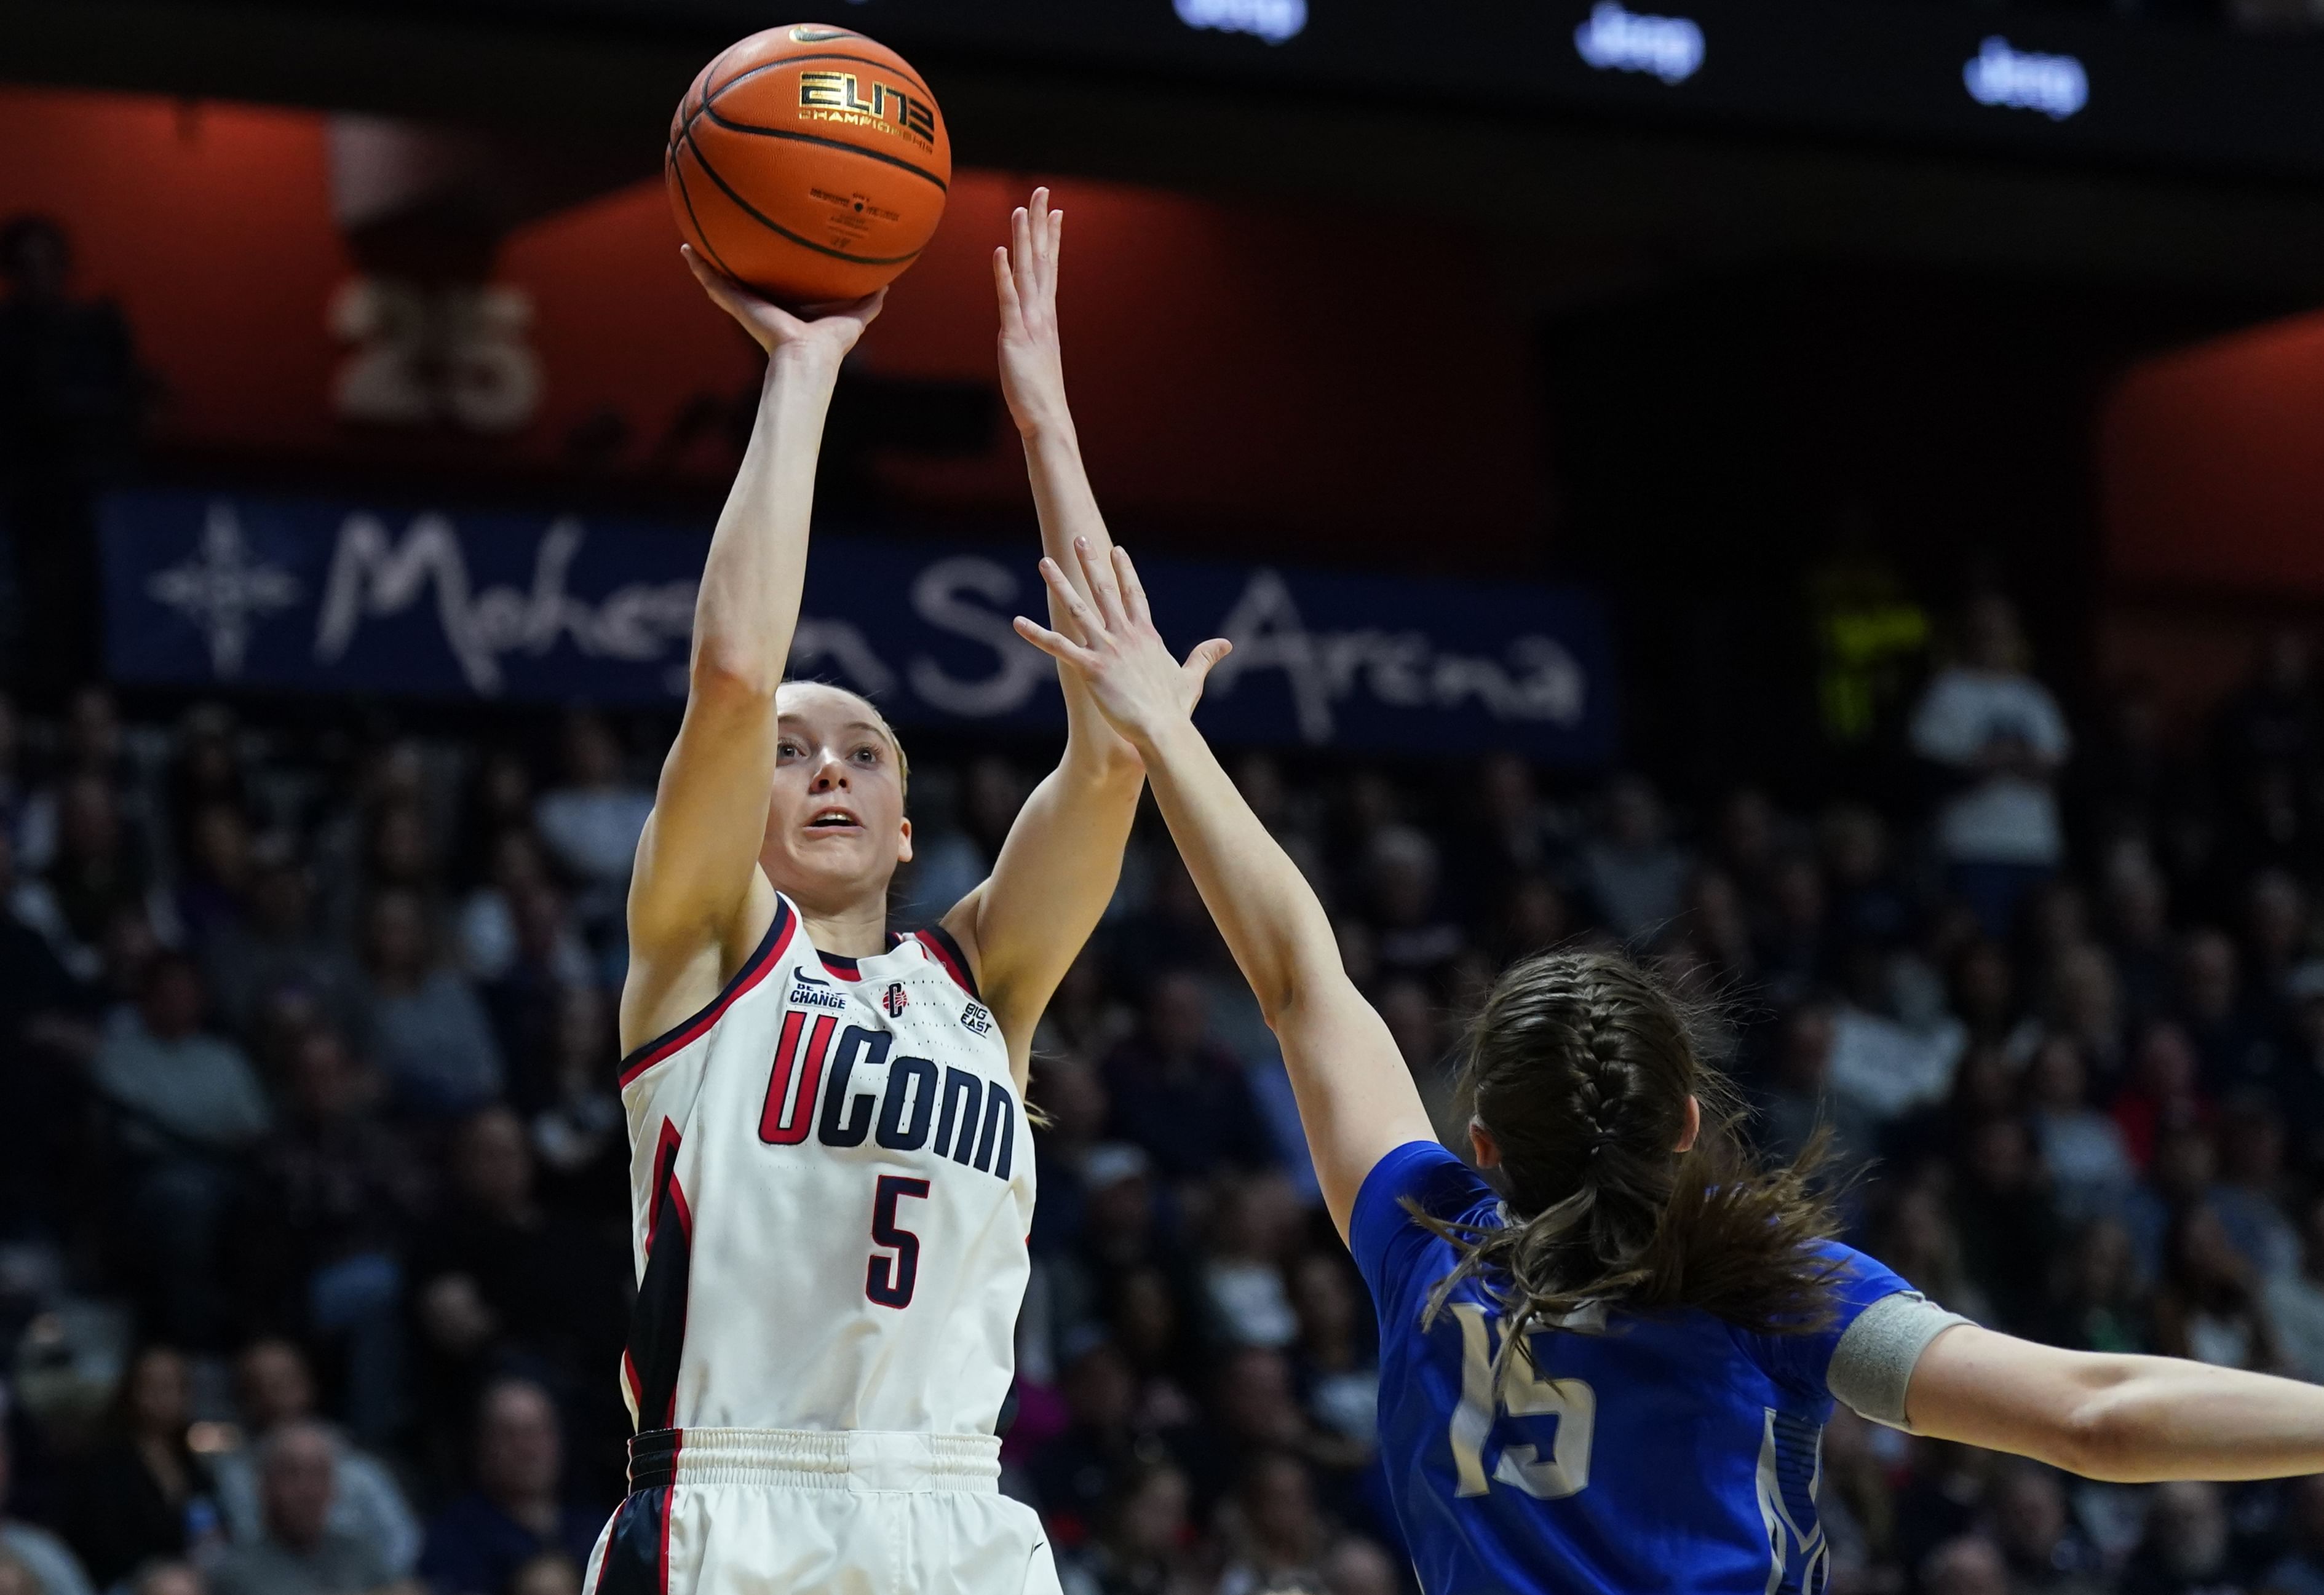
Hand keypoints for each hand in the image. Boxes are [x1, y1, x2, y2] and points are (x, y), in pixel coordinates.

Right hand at [683, 245, 883, 366]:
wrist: (807, 357)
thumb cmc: (830, 346)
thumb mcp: (854, 317)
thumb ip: (868, 303)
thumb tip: (886, 286)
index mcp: (787, 312)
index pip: (776, 291)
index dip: (772, 276)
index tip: (765, 258)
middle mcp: (764, 308)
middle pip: (745, 284)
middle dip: (734, 268)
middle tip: (721, 246)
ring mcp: (747, 306)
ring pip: (722, 282)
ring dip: (706, 265)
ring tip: (690, 245)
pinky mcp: (737, 304)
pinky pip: (714, 283)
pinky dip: (698, 268)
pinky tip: (686, 250)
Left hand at [994, 188, 1068, 437]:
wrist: (1045, 418)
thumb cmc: (1037, 392)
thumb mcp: (1033, 354)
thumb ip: (1030, 335)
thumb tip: (1026, 326)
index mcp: (1046, 315)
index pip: (1049, 267)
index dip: (1051, 237)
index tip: (1055, 210)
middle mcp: (1041, 312)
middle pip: (1041, 259)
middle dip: (1040, 224)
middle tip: (1042, 192)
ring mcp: (1030, 322)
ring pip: (1026, 271)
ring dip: (1023, 239)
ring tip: (1021, 208)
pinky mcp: (1015, 336)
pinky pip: (1009, 299)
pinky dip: (1004, 274)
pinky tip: (1000, 252)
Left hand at [1015, 537, 1230, 747]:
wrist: (1163, 729)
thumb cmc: (1175, 710)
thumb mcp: (1191, 678)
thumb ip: (1204, 657)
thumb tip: (1226, 644)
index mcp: (1147, 635)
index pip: (1134, 594)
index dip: (1124, 571)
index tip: (1115, 550)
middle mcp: (1125, 635)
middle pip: (1105, 590)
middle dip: (1090, 562)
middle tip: (1077, 538)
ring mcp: (1107, 649)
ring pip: (1078, 608)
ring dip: (1060, 584)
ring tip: (1044, 562)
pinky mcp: (1090, 667)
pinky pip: (1058, 647)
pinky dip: (1036, 634)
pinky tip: (1017, 622)